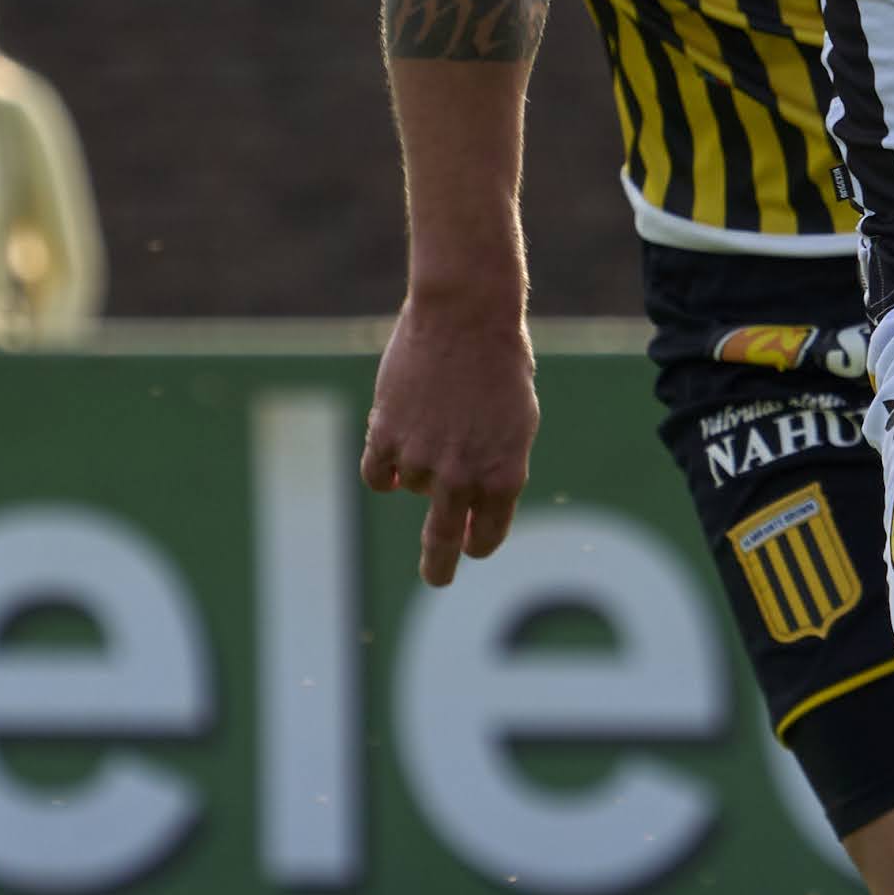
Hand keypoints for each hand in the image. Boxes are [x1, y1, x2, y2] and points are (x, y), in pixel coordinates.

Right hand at [363, 288, 538, 582]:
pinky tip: (392, 441)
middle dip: (439, 567)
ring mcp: (422, 462)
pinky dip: (384, 466)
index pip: (486, 535)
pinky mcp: (385, 438)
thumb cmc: (500, 363)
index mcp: (504, 477)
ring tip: (436, 412)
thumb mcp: (516, 422)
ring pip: (411, 486)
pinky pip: (377, 475)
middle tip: (437, 579)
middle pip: (443, 543)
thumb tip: (465, 500)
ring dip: (418, 462)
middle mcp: (463, 478)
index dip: (478, 542)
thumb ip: (493, 466)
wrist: (466, 315)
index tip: (470, 546)